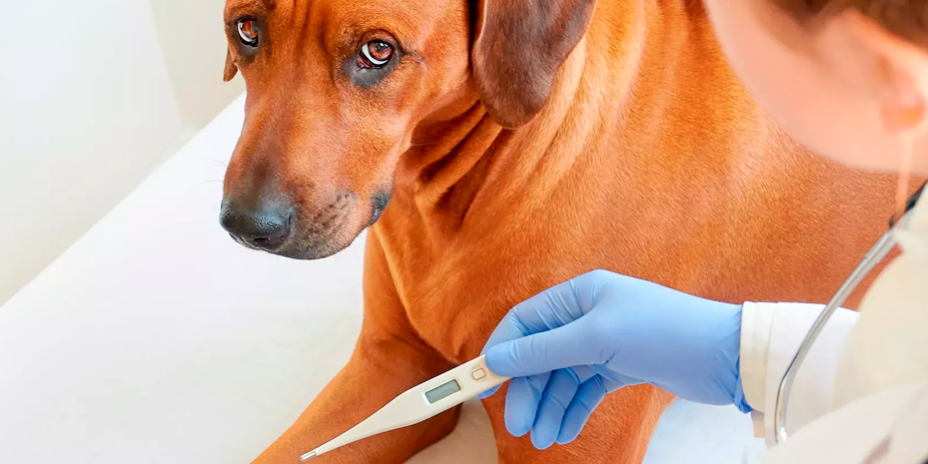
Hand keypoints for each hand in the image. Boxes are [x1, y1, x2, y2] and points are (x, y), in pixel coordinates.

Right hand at [479, 270, 748, 449]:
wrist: (725, 355)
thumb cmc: (664, 332)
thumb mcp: (597, 338)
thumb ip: (545, 350)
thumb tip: (497, 357)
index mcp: (580, 294)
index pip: (525, 322)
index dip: (501, 352)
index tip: (481, 384)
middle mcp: (588, 314)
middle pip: (541, 355)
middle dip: (527, 390)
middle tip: (518, 426)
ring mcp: (604, 341)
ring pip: (562, 377)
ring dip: (549, 406)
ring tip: (542, 438)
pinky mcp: (621, 365)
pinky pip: (585, 390)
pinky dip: (572, 410)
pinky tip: (563, 432)